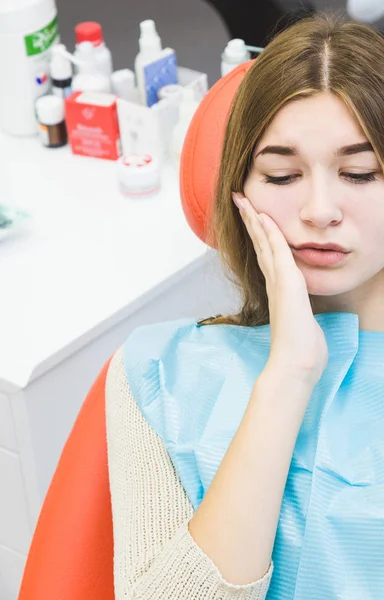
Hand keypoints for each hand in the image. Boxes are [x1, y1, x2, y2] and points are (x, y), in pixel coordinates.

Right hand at [232, 192, 327, 386]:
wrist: (295, 364)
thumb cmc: (300, 350)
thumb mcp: (300, 324)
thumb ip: (297, 314)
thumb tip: (299, 316)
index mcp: (278, 289)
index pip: (267, 255)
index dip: (259, 235)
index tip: (253, 217)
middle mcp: (274, 282)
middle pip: (259, 244)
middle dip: (250, 221)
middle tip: (239, 201)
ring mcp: (278, 282)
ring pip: (264, 243)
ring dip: (254, 220)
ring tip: (244, 201)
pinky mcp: (286, 283)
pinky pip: (278, 251)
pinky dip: (270, 233)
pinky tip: (264, 217)